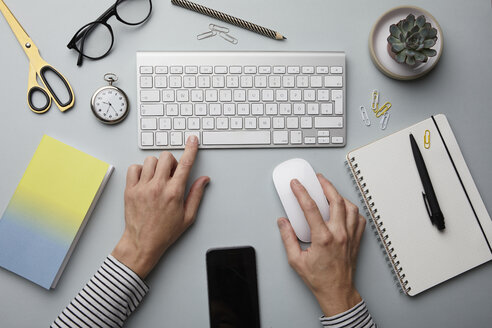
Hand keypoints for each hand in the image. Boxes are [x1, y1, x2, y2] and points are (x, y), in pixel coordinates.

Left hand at [111, 136, 208, 278]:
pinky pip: (134, 168)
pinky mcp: (130, 190)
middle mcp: (158, 187)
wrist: (142, 243)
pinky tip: (145, 179)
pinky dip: (140, 170)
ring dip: (157, 165)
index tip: (192, 140)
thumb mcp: (188, 216)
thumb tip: (203, 180)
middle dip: (172, 161)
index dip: (191, 149)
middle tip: (171, 172)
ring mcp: (142, 187)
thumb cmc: (164, 232)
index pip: (185, 164)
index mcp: (174, 193)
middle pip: (166, 157)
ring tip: (158, 178)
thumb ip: (196, 194)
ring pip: (150, 160)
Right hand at [277, 174, 365, 316]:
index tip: (296, 185)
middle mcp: (339, 234)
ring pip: (350, 207)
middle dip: (325, 185)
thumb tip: (283, 223)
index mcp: (323, 238)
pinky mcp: (356, 239)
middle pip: (335, 200)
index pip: (311, 208)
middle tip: (318, 179)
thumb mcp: (296, 260)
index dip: (302, 192)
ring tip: (330, 190)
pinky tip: (344, 207)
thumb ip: (288, 238)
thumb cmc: (319, 279)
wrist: (337, 292)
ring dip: (339, 196)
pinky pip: (358, 218)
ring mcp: (350, 236)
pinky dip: (351, 209)